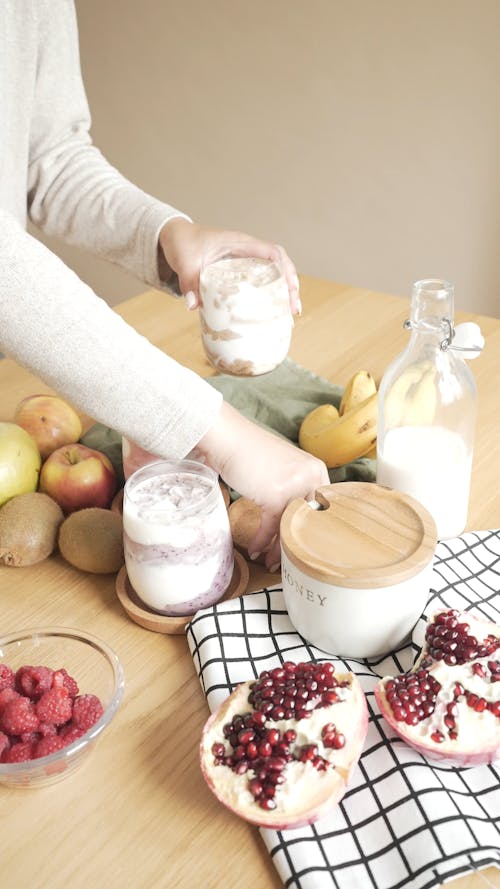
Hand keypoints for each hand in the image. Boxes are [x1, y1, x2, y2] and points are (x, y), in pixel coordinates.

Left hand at [158, 218, 300, 314]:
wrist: (176, 236)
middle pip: (280, 264)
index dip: (285, 269)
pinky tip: (272, 310)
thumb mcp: (185, 261)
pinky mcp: (239, 270)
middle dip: (291, 285)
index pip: (272, 252)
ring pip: (274, 272)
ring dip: (284, 290)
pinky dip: (270, 292)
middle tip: (293, 309)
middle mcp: (247, 250)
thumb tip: (193, 306)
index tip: (290, 289)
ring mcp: (245, 259)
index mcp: (240, 243)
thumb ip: (188, 282)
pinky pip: (261, 278)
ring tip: (289, 312)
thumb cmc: (183, 243)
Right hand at [192, 402, 328, 570]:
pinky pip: (271, 526)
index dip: (313, 528)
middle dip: (299, 543)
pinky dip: (262, 541)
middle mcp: (310, 476)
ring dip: (279, 548)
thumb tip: (292, 515)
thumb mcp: (281, 467)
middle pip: (308, 519)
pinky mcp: (276, 495)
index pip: (322, 506)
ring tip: (272, 563)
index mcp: (315, 468)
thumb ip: (292, 486)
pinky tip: (255, 550)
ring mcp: (295, 485)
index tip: (306, 544)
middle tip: (291, 560)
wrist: (227, 438)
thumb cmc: (248, 450)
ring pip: (290, 526)